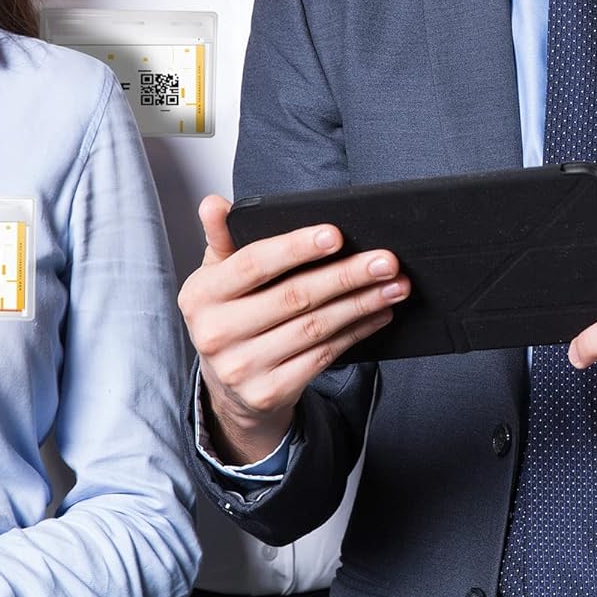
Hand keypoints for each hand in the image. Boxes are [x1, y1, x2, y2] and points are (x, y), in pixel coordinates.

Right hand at [180, 195, 409, 463]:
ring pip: (315, 327)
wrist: (229, 391)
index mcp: (201, 295)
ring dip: (362, 303)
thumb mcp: (218, 277)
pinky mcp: (270, 393)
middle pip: (294, 296)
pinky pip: (324, 356)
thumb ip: (221, 238)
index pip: (253, 263)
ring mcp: (243, 367)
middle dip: (346, 275)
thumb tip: (214, 203)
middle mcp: (216, 333)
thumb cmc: (231, 318)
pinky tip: (379, 314)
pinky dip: (356, 332)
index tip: (336, 234)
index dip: (296, 247)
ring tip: (395, 285)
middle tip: (386, 260)